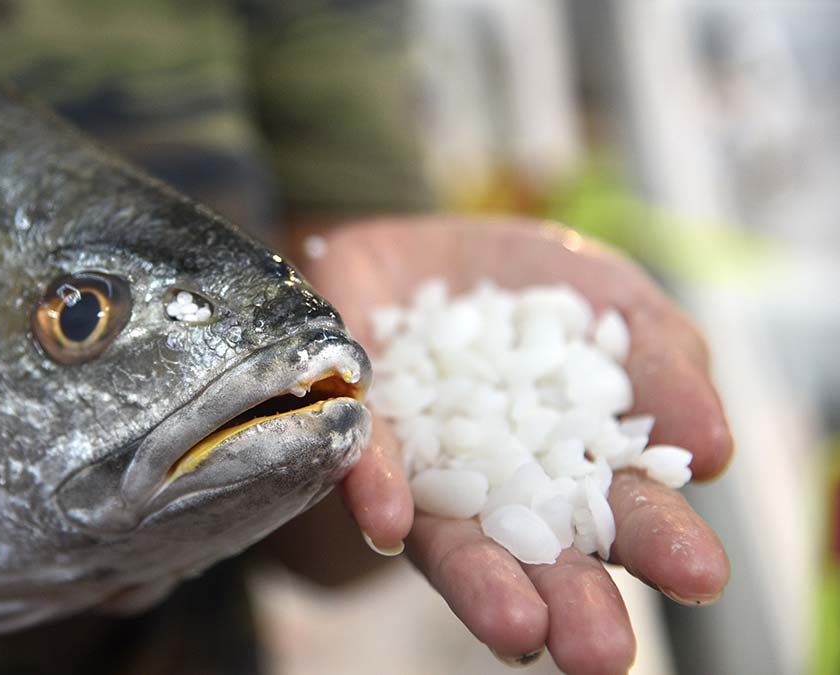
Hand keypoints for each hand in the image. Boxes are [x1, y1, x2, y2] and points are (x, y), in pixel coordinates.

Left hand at [300, 217, 731, 673]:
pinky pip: (364, 466)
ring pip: (455, 541)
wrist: (419, 252)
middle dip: (573, 604)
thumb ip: (666, 363)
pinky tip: (390, 521)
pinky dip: (377, 489)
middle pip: (544, 556)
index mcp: (581, 468)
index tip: (699, 574)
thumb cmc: (532, 291)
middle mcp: (504, 493)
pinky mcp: (360, 438)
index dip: (662, 542)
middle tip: (599, 654)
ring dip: (482, 585)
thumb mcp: (615, 303)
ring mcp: (429, 476)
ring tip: (517, 629)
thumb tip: (714, 451)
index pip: (628, 513)